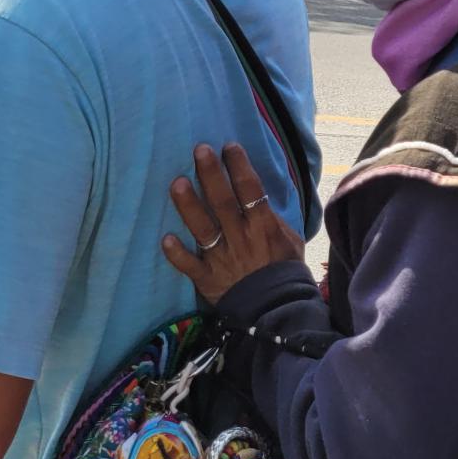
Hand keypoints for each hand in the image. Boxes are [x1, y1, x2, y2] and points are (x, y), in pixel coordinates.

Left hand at [163, 143, 305, 306]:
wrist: (278, 311)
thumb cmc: (285, 271)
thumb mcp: (291, 240)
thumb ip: (275, 219)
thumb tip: (262, 198)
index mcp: (263, 227)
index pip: (252, 191)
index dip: (240, 167)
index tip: (229, 147)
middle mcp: (241, 238)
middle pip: (224, 202)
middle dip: (212, 175)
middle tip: (200, 150)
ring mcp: (222, 258)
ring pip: (204, 228)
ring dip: (189, 205)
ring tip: (177, 182)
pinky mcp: (208, 278)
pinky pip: (190, 265)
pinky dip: (178, 254)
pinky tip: (166, 239)